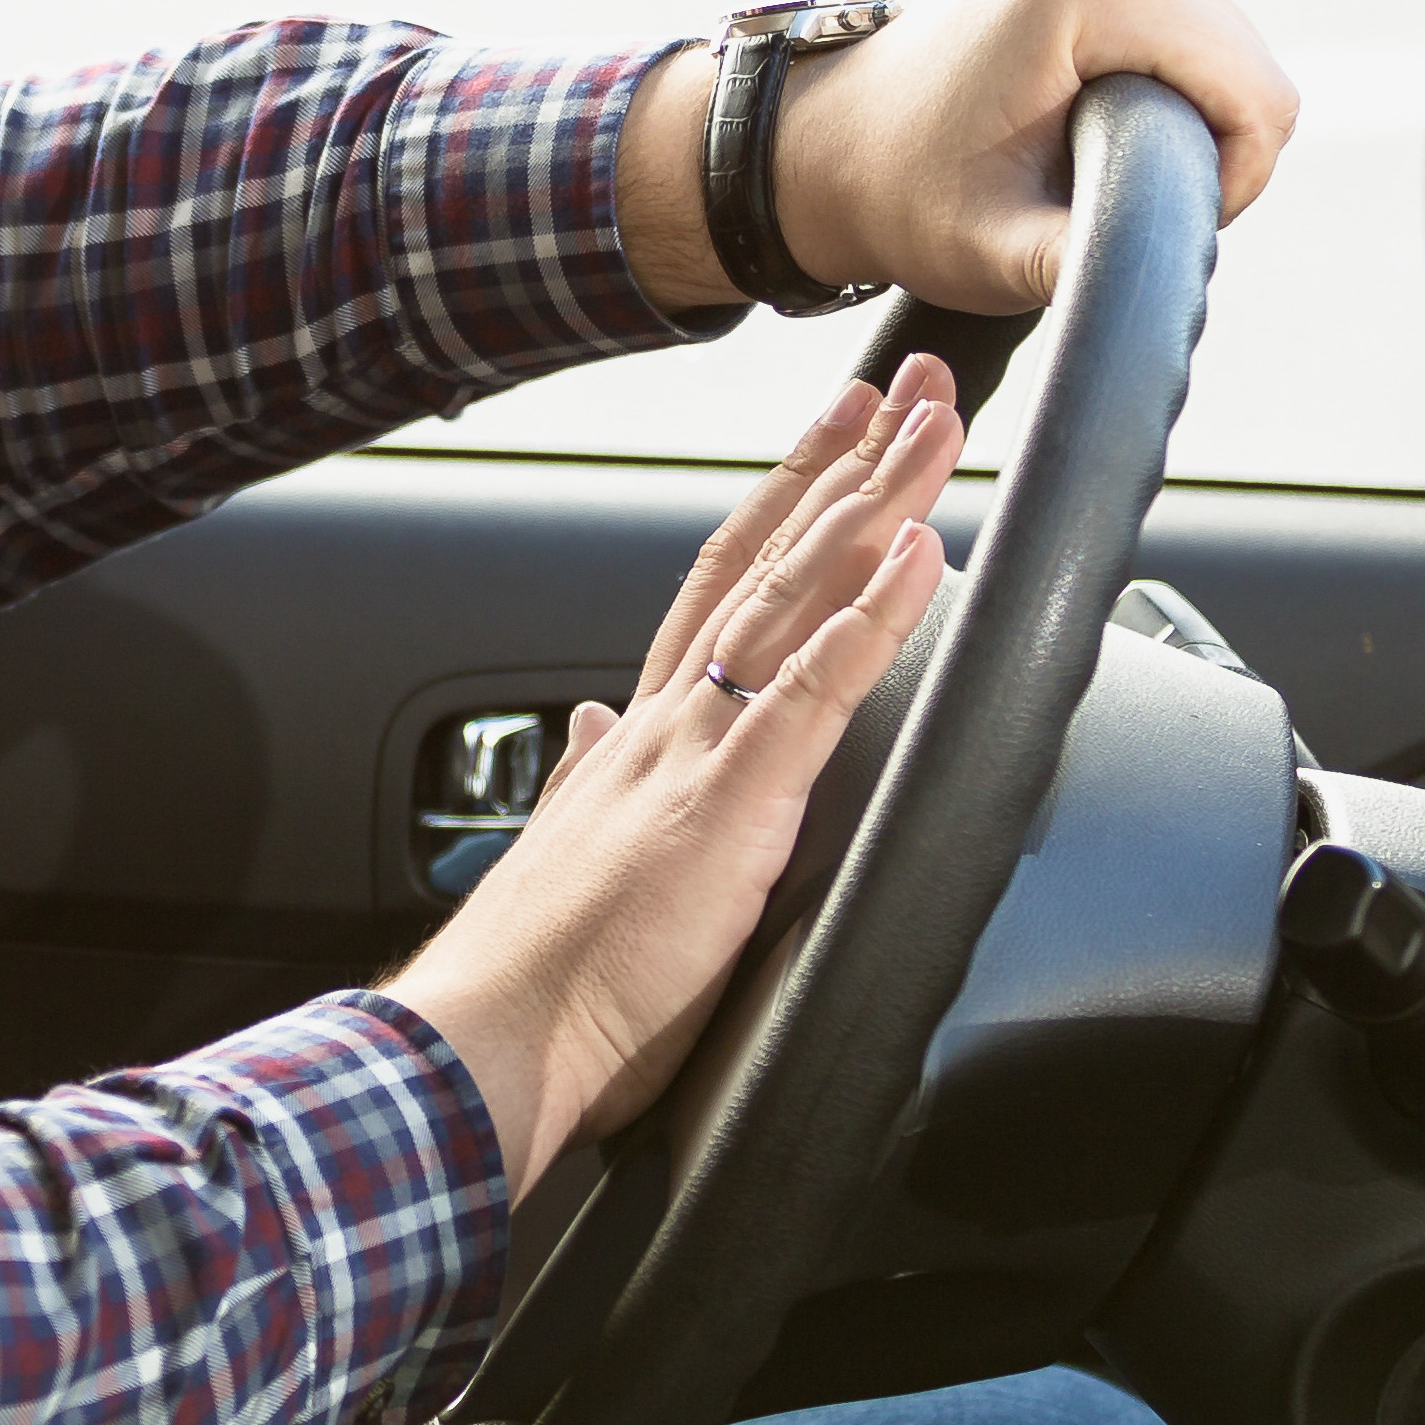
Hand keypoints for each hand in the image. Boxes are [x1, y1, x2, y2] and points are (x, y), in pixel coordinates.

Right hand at [383, 360, 963, 1196]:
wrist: (492, 1036)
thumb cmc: (533, 977)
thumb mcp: (569, 851)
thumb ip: (582, 776)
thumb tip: (588, 724)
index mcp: (636, 736)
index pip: (717, 590)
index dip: (776, 507)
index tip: (828, 441)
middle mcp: (666, 719)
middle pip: (765, 563)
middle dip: (838, 468)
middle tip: (903, 388)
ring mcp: (697, 751)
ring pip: (794, 597)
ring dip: (873, 505)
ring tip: (932, 430)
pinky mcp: (731, 804)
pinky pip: (815, 690)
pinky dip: (872, 616)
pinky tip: (919, 554)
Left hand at [764, 0, 1292, 315]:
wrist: (834, 140)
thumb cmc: (906, 194)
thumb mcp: (995, 250)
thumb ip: (1084, 266)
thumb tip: (1159, 290)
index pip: (1255, 93)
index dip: (1232, 180)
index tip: (1150, 220)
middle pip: (1250, 67)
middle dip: (1212, 150)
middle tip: (1116, 201)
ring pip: (1234, 50)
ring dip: (1197, 122)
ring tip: (1102, 165)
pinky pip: (1202, 31)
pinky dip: (1179, 88)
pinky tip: (1107, 123)